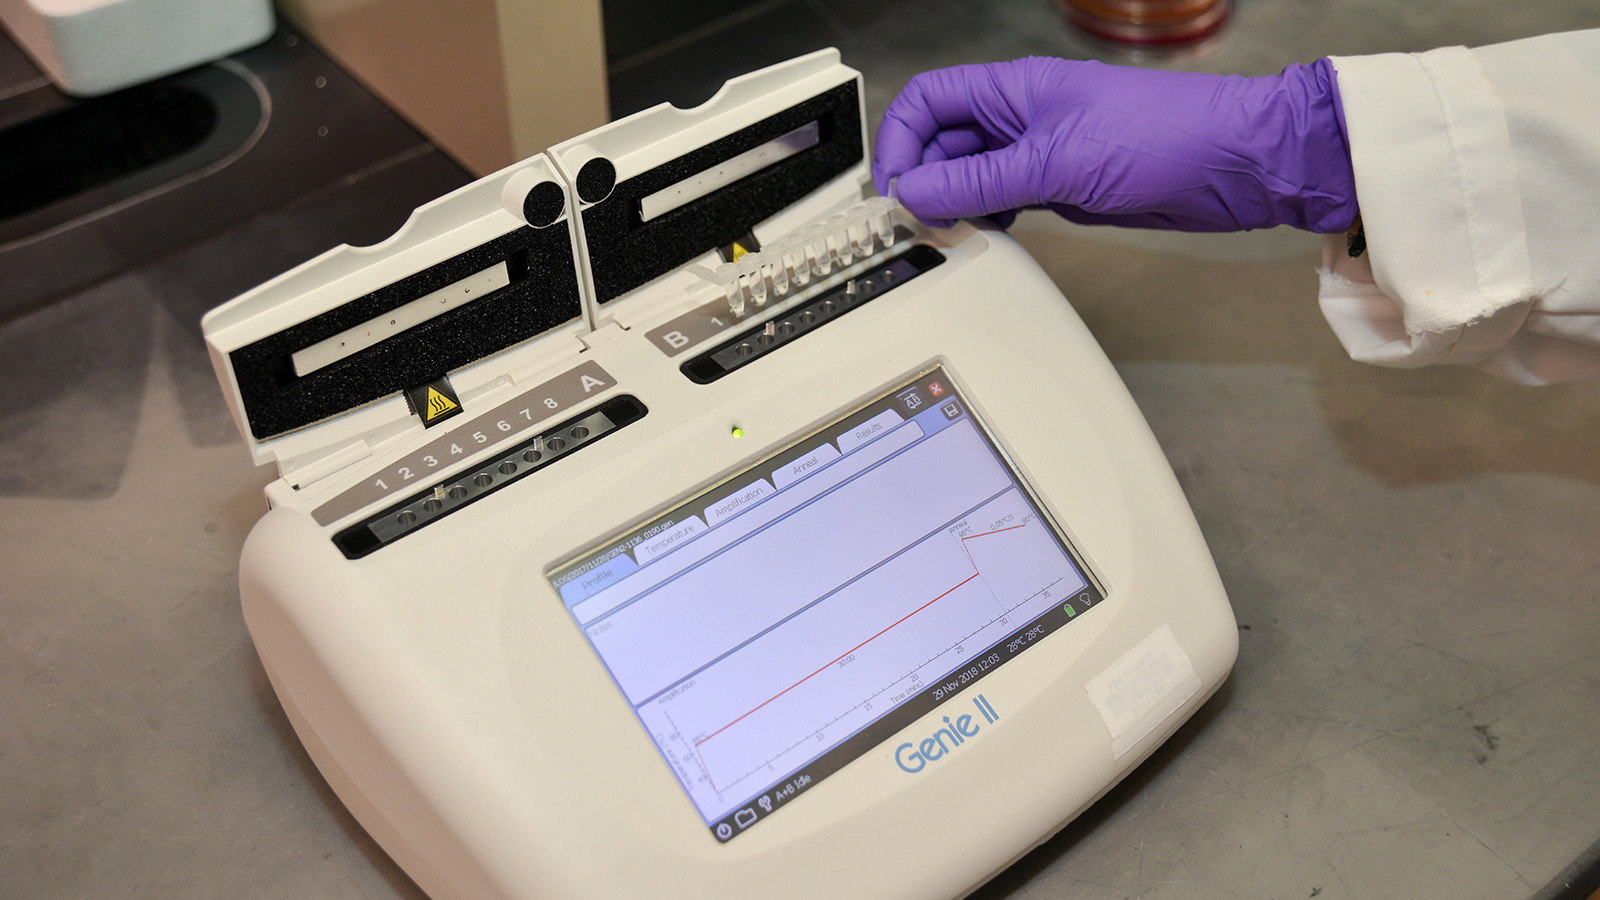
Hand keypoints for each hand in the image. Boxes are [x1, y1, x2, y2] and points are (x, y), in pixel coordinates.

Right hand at [873, 57, 1356, 232]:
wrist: (1235, 163)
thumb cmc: (1164, 136)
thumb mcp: (1055, 162)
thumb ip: (979, 181)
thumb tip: (914, 191)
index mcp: (1013, 90)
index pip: (928, 102)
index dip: (900, 141)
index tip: (894, 187)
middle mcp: (1021, 116)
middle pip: (943, 142)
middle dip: (922, 180)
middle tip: (916, 224)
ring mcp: (1041, 151)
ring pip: (971, 176)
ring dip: (952, 204)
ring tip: (948, 234)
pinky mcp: (1062, 185)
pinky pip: (1004, 199)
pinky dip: (986, 219)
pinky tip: (986, 236)